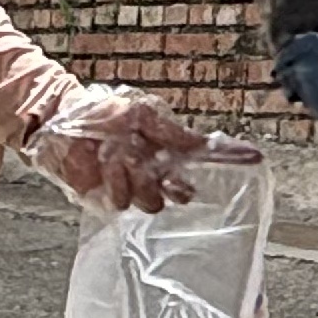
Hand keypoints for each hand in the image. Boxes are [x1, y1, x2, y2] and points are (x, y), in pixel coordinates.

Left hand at [23, 80, 253, 211]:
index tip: (256, 157)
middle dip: (173, 184)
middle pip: (181, 192)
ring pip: (152, 202)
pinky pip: (122, 204)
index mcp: (166, 149)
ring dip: (134, 179)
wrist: (60, 123)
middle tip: (157, 170)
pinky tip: (101, 168)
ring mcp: (133, 188)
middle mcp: (155, 171)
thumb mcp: (140, 113)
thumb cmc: (102, 113)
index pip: (205, 157)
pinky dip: (113, 183)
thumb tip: (202, 144)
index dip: (231, 158)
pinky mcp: (109, 201)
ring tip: (116, 158)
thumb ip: (171, 132)